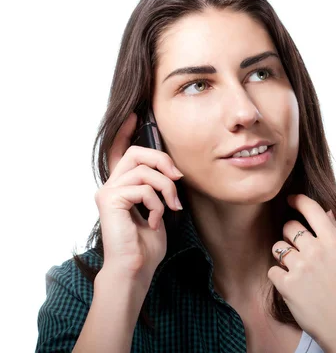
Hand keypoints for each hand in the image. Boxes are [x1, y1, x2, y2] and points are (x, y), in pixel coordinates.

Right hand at [94, 112, 183, 286]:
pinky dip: (157, 204)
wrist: (135, 269)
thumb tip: (173, 171)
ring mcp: (108, 192)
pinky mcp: (110, 200)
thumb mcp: (159, 208)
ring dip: (166, 188)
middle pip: (137, 153)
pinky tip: (156, 221)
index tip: (135, 115)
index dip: (126, 132)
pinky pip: (143, 188)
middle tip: (178, 178)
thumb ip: (158, 187)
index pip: (120, 152)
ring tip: (172, 207)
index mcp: (122, 186)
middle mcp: (111, 186)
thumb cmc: (147, 244)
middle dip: (163, 161)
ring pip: (145, 170)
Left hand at [267, 194, 335, 350]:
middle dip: (290, 233)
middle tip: (298, 247)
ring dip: (283, 254)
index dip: (298, 200)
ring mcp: (300, 267)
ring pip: (278, 247)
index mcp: (334, 242)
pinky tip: (292, 285)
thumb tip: (326, 212)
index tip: (291, 199)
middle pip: (289, 226)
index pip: (311, 210)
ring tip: (295, 268)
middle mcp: (316, 250)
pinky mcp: (286, 285)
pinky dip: (279, 276)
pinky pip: (273, 270)